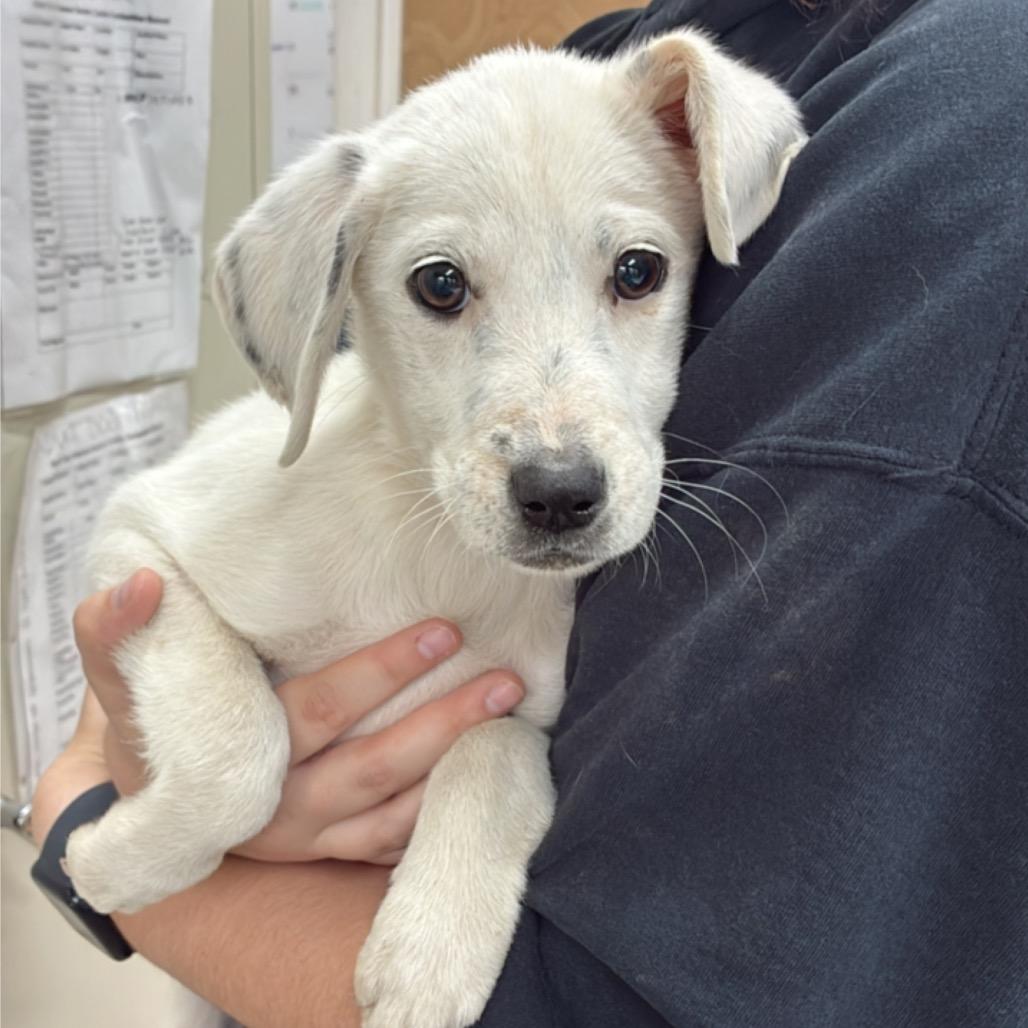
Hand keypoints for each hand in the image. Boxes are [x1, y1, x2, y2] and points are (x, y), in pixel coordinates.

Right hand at [32, 569, 523, 865]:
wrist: (144, 807)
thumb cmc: (149, 730)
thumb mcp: (119, 680)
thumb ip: (113, 630)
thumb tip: (137, 585)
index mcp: (241, 752)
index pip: (321, 707)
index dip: (380, 671)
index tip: (442, 630)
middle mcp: (280, 803)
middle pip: (372, 762)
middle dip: (440, 720)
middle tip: (501, 676)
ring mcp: (310, 837)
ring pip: (392, 807)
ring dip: (454, 764)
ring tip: (511, 718)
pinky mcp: (329, 854)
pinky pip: (390, 846)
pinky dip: (437, 816)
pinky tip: (487, 778)